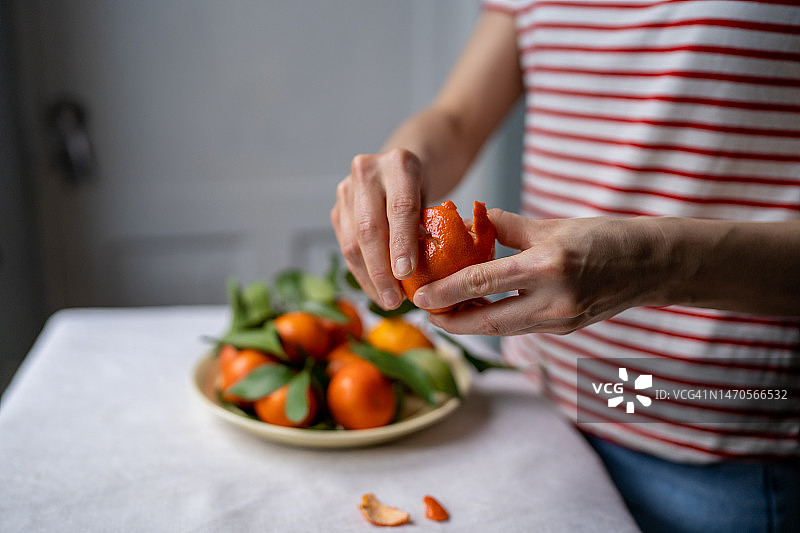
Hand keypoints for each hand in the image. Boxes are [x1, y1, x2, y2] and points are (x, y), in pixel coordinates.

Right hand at [331, 148, 423, 309]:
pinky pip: (346, 247)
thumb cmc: (426, 191)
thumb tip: (428, 278)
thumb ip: (431, 230)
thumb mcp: (437, 200)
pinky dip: (361, 273)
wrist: (402, 170)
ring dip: (369, 277)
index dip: (402, 244)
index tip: (406, 275)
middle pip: (369, 227)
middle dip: (381, 270)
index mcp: (400, 163)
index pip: (400, 208)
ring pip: (352, 241)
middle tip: (394, 300)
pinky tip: (375, 290)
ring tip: (387, 301)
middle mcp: (368, 171)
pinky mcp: (337, 208)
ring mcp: (347, 189)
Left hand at [414, 210, 671, 334]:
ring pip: (502, 329)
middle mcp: (553, 300)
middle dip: (451, 322)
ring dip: (471, 324)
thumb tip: (470, 220)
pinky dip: (496, 320)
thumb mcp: (551, 225)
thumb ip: (507, 227)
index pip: (482, 283)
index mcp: (546, 266)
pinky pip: (521, 327)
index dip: (446, 293)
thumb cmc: (603, 237)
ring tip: (446, 313)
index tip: (420, 297)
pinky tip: (481, 311)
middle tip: (425, 314)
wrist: (651, 265)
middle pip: (487, 321)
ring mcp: (560, 320)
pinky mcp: (565, 329)